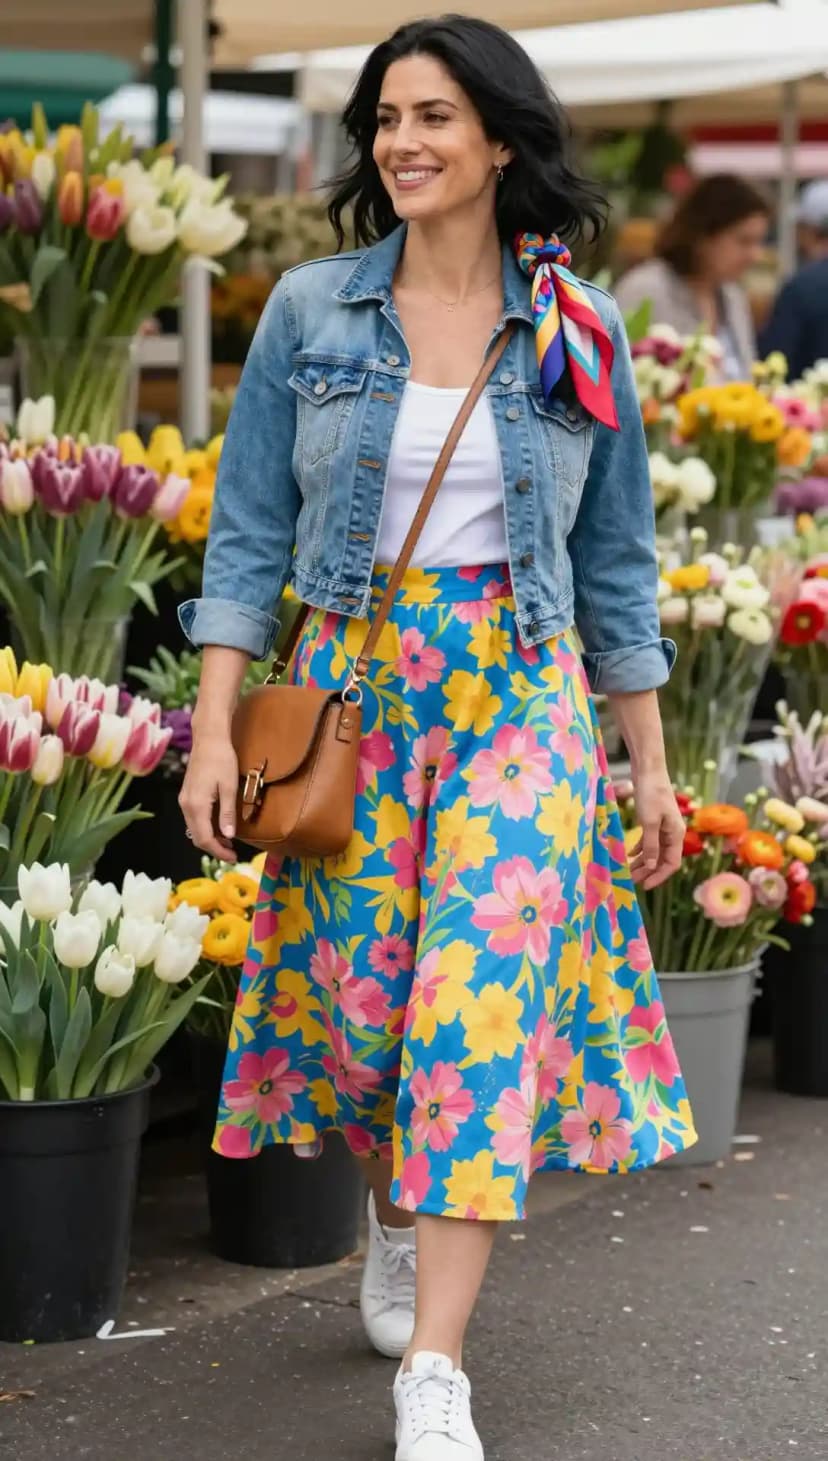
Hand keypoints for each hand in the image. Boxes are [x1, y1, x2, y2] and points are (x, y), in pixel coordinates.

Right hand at [179, 731, 238, 862]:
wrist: (208, 739)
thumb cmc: (222, 760)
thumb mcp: (229, 787)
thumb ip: (227, 813)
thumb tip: (228, 836)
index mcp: (197, 805)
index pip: (205, 839)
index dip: (219, 852)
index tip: (233, 858)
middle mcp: (186, 805)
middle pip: (196, 837)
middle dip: (214, 848)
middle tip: (232, 853)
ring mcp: (184, 800)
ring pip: (194, 829)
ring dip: (210, 839)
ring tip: (228, 843)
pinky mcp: (186, 795)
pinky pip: (193, 819)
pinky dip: (205, 828)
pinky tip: (219, 827)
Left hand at [628, 768, 683, 889]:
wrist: (649, 770)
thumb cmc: (651, 794)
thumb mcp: (649, 822)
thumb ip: (650, 846)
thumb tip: (650, 867)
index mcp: (676, 834)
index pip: (671, 863)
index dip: (659, 876)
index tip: (644, 886)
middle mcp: (673, 833)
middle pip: (662, 859)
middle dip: (648, 871)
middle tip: (631, 881)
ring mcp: (664, 826)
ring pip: (654, 851)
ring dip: (643, 862)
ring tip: (628, 871)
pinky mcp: (655, 820)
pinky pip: (649, 840)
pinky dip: (640, 848)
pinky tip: (630, 854)